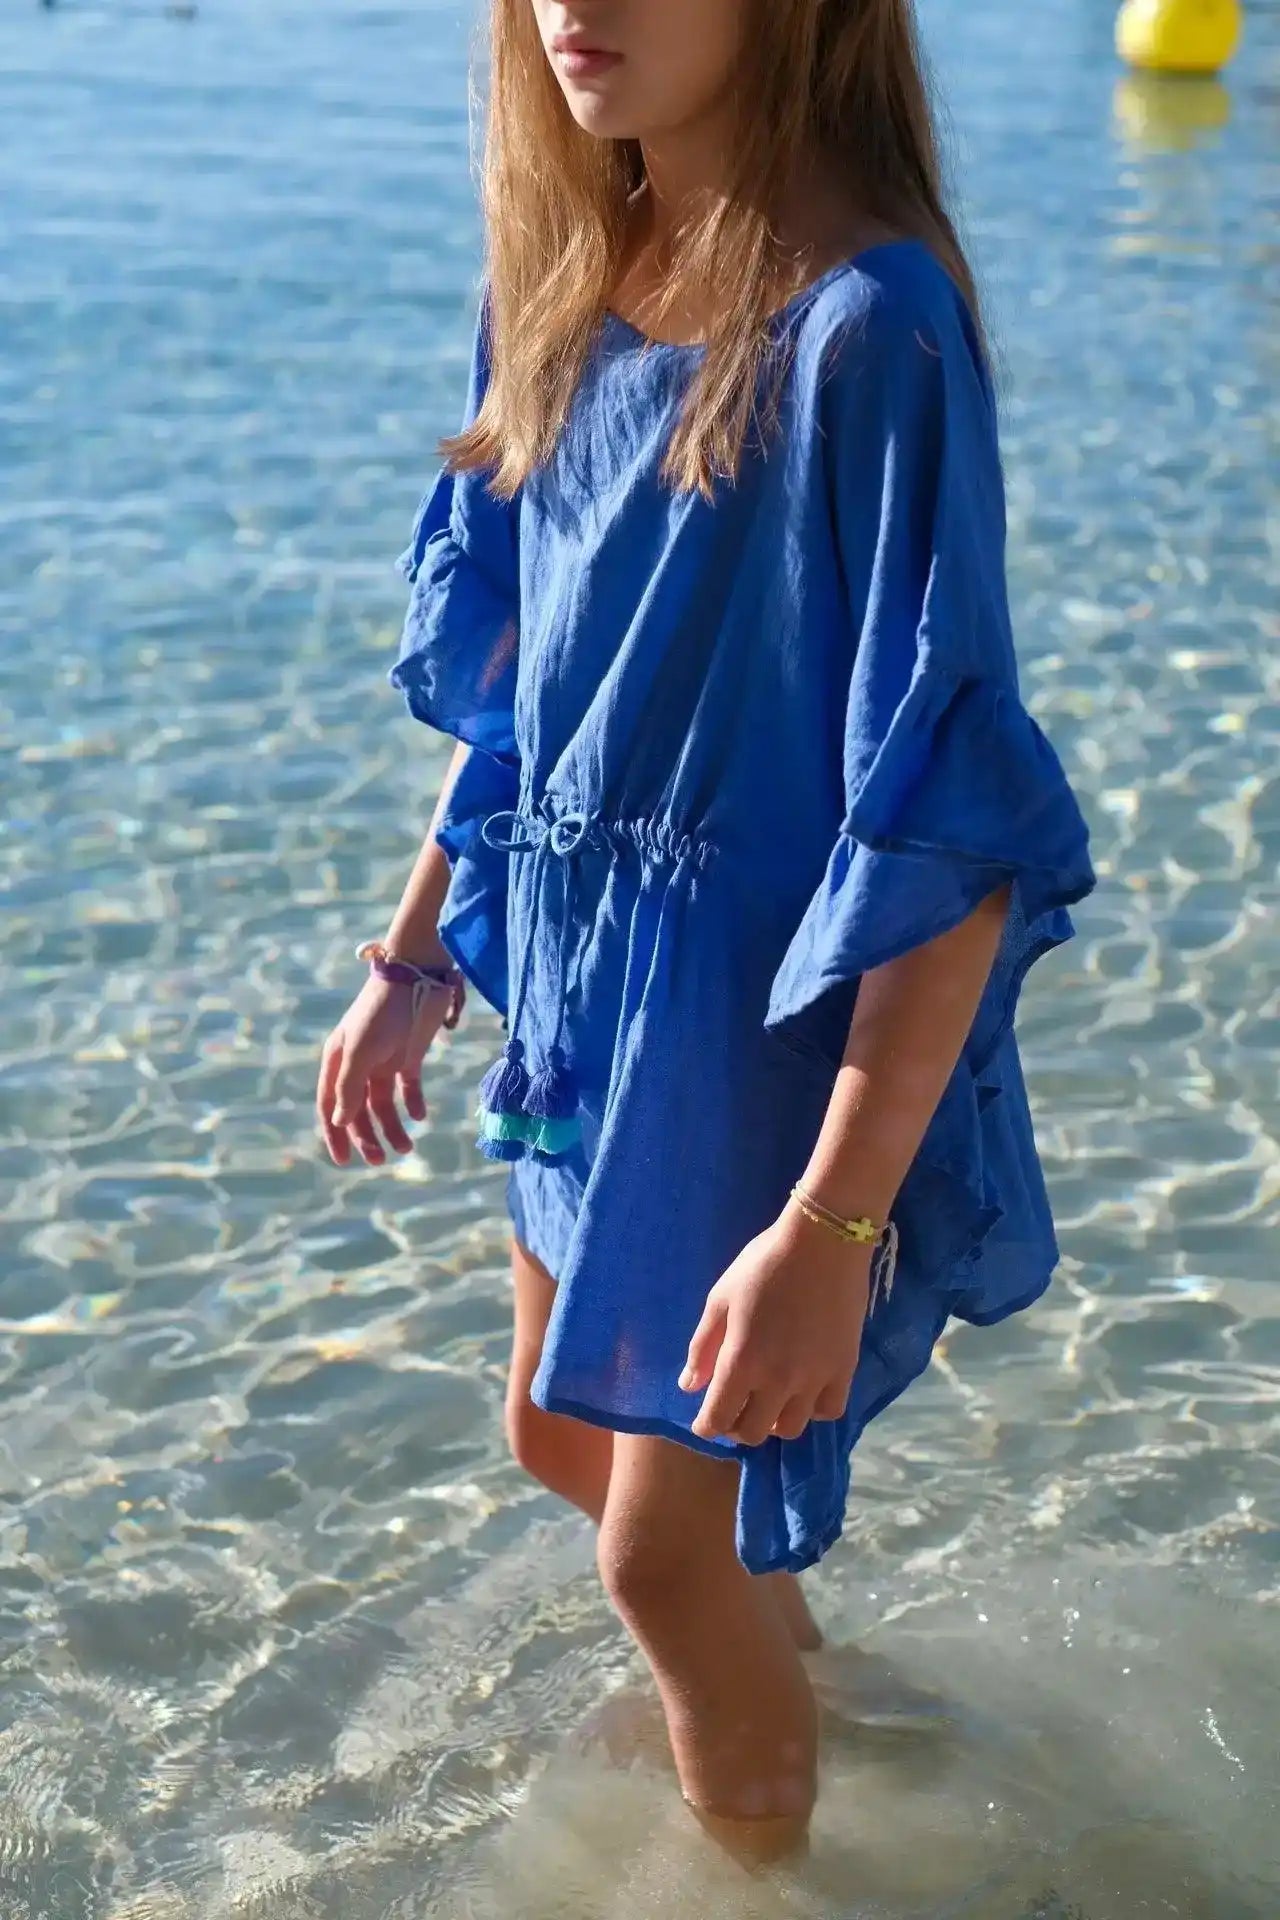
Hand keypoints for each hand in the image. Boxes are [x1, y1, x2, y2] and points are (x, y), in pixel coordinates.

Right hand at [316, 973, 453, 1166]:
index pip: (330, 1105)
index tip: (344, 1161)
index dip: (335, 1134)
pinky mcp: (408, 1056)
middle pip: (358, 1110)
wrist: (417, 978)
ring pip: (383, 1104)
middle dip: (368, 1137)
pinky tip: (420, 1116)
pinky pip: (408, 1088)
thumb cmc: (382, 1012)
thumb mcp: (361, 1051)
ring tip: (407, 1147)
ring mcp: (383, 1060)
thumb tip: (340, 1122)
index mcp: (338, 1061)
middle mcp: (357, 1064)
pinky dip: (413, 1103)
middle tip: (382, 1160)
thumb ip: (350, 1087)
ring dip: (392, 1127)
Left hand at [679, 1206, 870, 1445]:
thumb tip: (689, 1385)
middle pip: (752, 1432)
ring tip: (768, 1401)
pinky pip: (828, 1410)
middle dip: (735, 1425)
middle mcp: (778, 1381)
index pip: (718, 1419)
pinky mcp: (845, 1369)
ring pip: (790, 1428)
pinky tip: (804, 1391)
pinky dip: (813, 1409)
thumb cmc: (764, 1264)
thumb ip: (702, 1346)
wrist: (824, 1243)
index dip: (706, 1426)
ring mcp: (815, 1378)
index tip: (704, 1420)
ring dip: (772, 1421)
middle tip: (734, 1406)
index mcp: (742, 1362)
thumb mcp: (721, 1298)